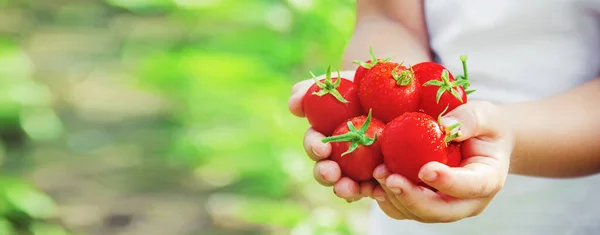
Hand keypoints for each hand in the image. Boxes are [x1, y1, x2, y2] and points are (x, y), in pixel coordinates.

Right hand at [288, 70, 379, 201]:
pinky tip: (381, 189)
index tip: (322, 147)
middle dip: (325, 174)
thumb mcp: (337, 82)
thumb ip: (311, 90)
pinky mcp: (381, 176)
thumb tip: (293, 105)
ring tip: (352, 189)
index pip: (314, 144)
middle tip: (332, 174)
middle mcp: (339, 158)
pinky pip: (378, 188)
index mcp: (325, 137)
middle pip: (326, 171)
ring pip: (348, 186)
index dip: (314, 147)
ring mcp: (359, 170)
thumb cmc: (360, 85)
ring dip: (347, 190)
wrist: (394, 90)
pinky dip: (378, 190)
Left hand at [371, 101, 514, 222]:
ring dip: (394, 197)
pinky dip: (386, 196)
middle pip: (438, 211)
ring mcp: (443, 205)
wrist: (481, 141)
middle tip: (390, 178)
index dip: (447, 182)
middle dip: (412, 197)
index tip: (426, 170)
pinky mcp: (423, 202)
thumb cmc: (485, 127)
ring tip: (378, 172)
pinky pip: (401, 208)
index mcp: (487, 179)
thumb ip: (469, 120)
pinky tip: (372, 178)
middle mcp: (465, 201)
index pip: (470, 186)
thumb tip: (444, 126)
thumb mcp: (485, 116)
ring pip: (416, 213)